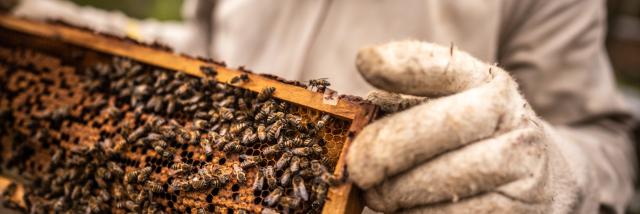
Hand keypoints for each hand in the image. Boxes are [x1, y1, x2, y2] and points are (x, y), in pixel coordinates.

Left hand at [346, 41, 578, 212]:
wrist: (536, 177)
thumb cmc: (468, 140)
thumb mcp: (446, 110)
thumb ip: (404, 105)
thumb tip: (355, 121)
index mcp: (486, 82)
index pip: (447, 66)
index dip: (405, 66)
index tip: (366, 63)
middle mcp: (511, 115)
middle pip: (448, 124)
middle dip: (391, 147)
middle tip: (357, 168)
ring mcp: (522, 162)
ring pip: (452, 177)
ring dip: (401, 191)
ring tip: (376, 196)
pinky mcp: (519, 206)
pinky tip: (405, 211)